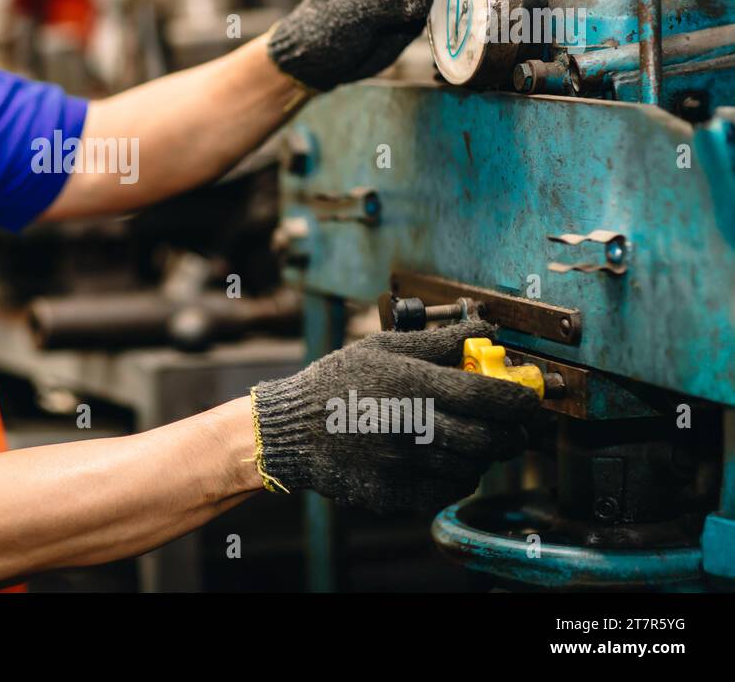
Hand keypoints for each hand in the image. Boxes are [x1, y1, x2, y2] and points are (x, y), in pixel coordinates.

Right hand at [249, 321, 539, 513]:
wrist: (291, 431)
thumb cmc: (337, 383)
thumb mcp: (380, 347)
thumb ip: (436, 341)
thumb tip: (484, 329)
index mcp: (414, 385)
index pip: (492, 398)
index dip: (523, 400)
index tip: (530, 398)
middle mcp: (415, 427)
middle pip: (493, 439)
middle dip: (514, 433)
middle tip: (512, 424)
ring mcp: (407, 466)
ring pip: (475, 466)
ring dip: (484, 453)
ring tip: (472, 438)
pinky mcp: (397, 494)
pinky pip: (448, 489)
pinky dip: (458, 475)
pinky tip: (444, 458)